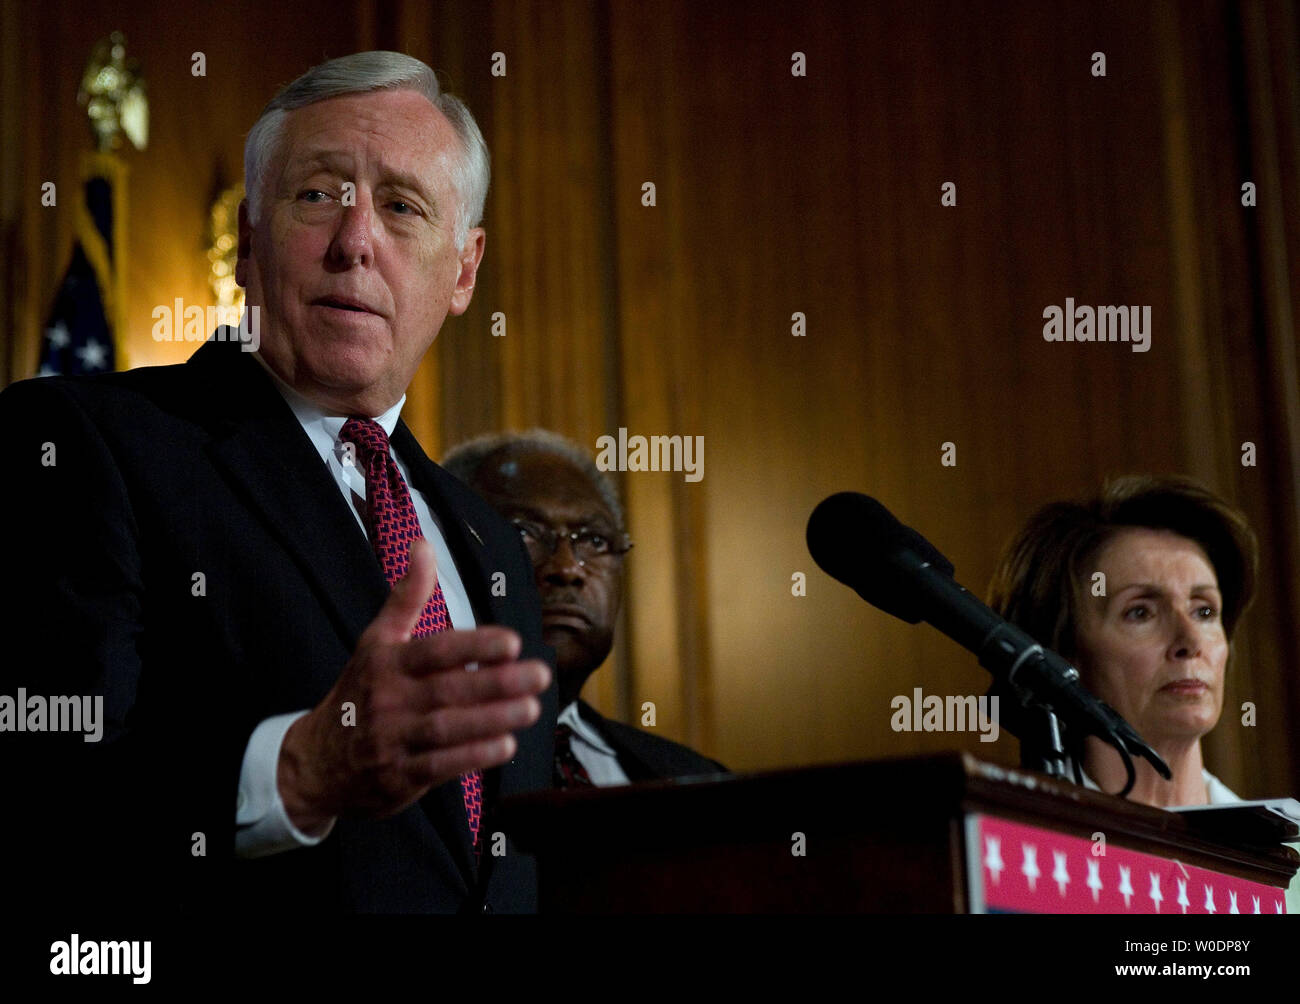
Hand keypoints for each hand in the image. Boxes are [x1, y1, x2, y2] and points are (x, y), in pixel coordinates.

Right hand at [278, 538, 549, 831]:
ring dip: (493, 719)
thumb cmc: (359, 692)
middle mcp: (389, 700)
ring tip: (531, 707)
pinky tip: (506, 744)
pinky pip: (441, 766)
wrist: (315, 762)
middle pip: (448, 690)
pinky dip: (474, 756)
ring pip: (448, 729)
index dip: (474, 646)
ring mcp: (393, 740)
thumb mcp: (376, 641)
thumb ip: (406, 597)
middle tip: (540, 674)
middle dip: (498, 683)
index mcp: (387, 662)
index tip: (512, 642)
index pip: (435, 651)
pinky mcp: (400, 776)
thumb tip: (423, 545)